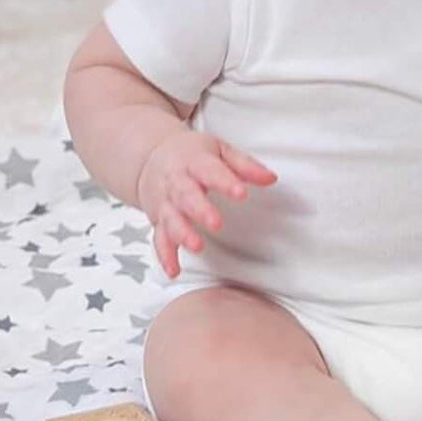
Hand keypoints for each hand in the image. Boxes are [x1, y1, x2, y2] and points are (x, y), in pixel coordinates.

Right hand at [135, 126, 276, 278]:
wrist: (150, 157)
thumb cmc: (191, 155)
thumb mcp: (219, 150)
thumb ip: (244, 165)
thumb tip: (271, 178)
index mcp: (194, 162)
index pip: (210, 170)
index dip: (224, 181)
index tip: (241, 193)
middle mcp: (176, 182)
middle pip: (186, 196)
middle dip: (200, 210)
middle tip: (216, 224)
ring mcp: (166, 203)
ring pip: (171, 219)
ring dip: (183, 234)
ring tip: (197, 247)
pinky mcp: (159, 220)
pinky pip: (159, 239)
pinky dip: (165, 255)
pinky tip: (174, 270)